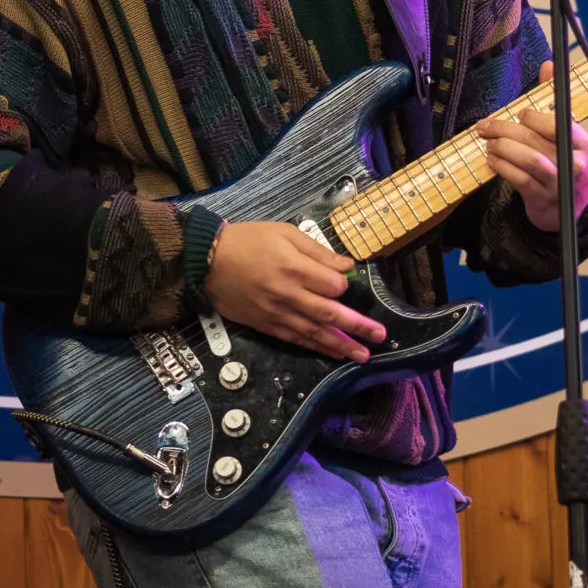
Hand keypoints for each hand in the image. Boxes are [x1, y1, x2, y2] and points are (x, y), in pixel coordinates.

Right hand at [203, 221, 387, 362]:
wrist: (207, 260)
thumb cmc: (248, 240)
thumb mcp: (284, 232)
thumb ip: (317, 251)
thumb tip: (347, 266)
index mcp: (294, 267)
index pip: (333, 285)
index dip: (344, 286)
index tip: (345, 284)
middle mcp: (288, 294)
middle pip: (330, 314)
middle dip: (358, 326)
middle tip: (380, 336)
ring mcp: (276, 313)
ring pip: (315, 333)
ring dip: (341, 345)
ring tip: (362, 355)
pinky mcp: (265, 325)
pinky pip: (295, 339)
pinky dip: (315, 347)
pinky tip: (331, 352)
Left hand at [476, 62, 587, 233]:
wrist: (571, 206)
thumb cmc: (563, 160)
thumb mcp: (565, 132)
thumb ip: (554, 98)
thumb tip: (548, 64)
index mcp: (582, 143)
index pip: (557, 124)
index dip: (534, 117)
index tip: (519, 113)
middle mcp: (574, 164)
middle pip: (535, 140)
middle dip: (504, 130)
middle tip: (484, 126)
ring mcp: (559, 184)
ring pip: (528, 160)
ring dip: (502, 148)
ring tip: (488, 142)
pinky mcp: (543, 200)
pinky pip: (519, 180)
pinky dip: (502, 168)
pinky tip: (491, 160)